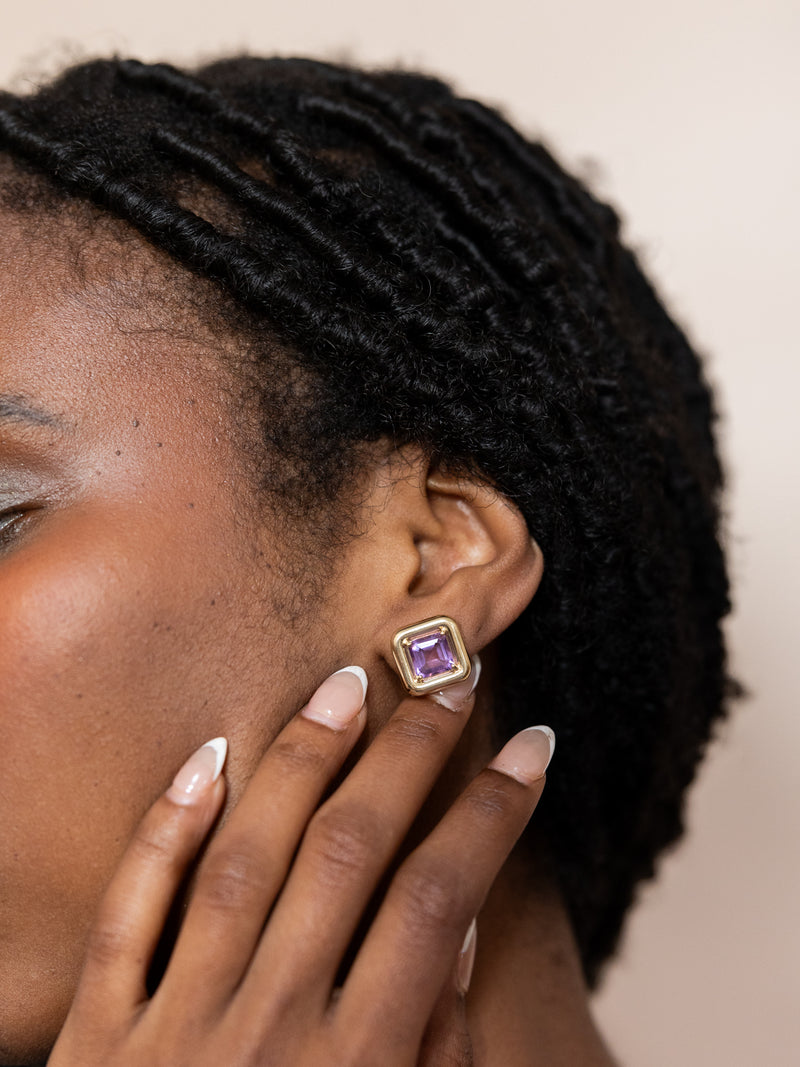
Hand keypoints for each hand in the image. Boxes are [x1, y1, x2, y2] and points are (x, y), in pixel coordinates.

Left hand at [48, 662, 552, 1065]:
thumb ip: (437, 1051)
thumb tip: (460, 926)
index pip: (440, 899)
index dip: (493, 812)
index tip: (531, 748)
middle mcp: (268, 1030)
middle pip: (351, 852)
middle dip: (410, 756)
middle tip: (448, 683)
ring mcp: (173, 1026)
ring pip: (245, 857)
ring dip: (303, 760)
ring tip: (350, 684)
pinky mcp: (96, 1036)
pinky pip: (126, 911)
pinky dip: (166, 829)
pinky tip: (209, 755)